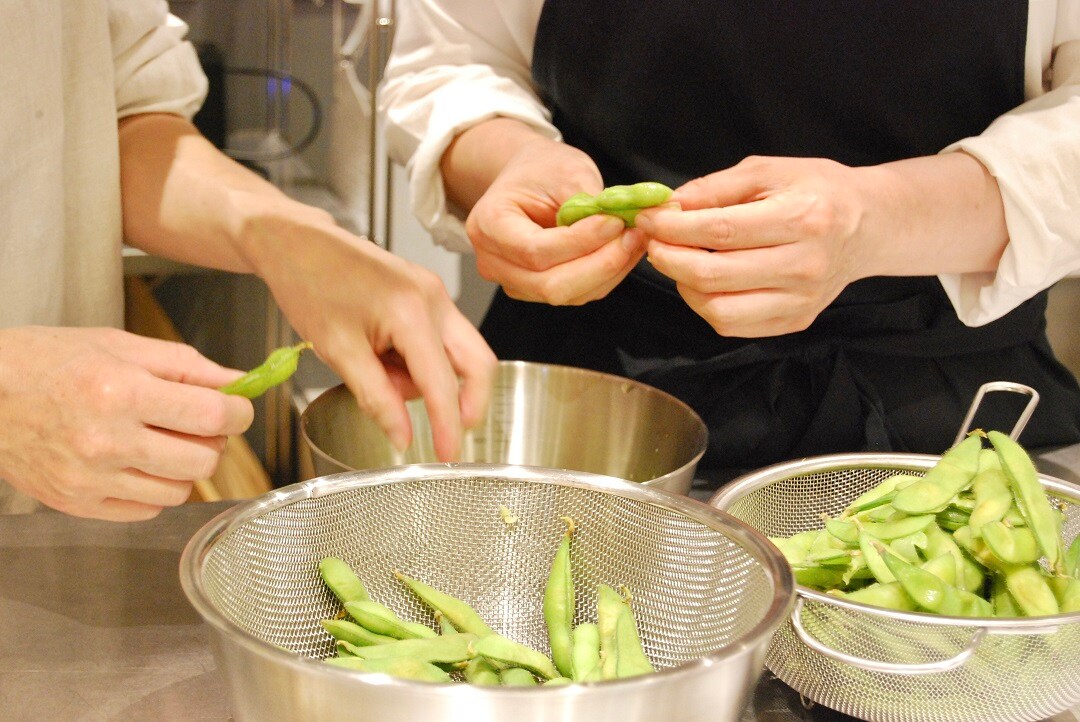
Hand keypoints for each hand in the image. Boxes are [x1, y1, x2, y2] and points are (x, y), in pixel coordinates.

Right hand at [0, 327, 253, 520]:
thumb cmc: (45, 362)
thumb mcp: (119, 345)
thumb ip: (187, 365)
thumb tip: (238, 382)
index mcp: (120, 391)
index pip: (212, 416)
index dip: (238, 412)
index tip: (237, 407)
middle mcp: (106, 441)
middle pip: (203, 460)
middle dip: (213, 440)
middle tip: (198, 423)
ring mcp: (89, 479)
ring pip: (180, 491)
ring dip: (184, 467)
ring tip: (162, 441)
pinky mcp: (76, 503)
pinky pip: (146, 510)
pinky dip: (153, 489)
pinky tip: (136, 462)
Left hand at [116, 114, 495, 463]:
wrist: (295, 242)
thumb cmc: (309, 284)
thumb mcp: (338, 351)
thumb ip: (377, 397)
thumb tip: (402, 436)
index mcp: (412, 311)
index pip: (443, 382)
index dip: (448, 425)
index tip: (449, 455)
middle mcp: (434, 298)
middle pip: (477, 364)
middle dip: (464, 402)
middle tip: (441, 431)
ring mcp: (434, 293)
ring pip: (458, 353)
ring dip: (430, 379)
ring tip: (378, 374)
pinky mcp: (426, 293)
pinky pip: (440, 338)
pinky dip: (420, 361)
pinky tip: (383, 358)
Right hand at [463, 136, 645, 304]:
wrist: (526, 178)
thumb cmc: (540, 169)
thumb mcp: (565, 170)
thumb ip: (587, 202)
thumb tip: (621, 227)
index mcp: (489, 225)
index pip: (536, 250)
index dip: (581, 242)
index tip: (615, 223)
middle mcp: (493, 261)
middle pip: (550, 284)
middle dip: (600, 264)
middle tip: (634, 237)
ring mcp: (512, 281)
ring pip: (566, 294)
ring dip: (607, 272)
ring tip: (633, 241)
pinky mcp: (535, 289)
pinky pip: (574, 293)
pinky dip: (604, 276)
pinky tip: (621, 252)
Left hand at [635, 154, 1007, 336]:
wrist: (868, 225)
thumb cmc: (816, 191)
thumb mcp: (768, 171)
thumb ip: (714, 188)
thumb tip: (668, 206)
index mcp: (803, 218)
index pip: (720, 230)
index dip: (674, 227)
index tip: (649, 220)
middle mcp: (806, 265)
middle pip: (714, 275)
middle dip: (669, 259)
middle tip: (654, 242)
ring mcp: (802, 301)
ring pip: (719, 310)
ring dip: (684, 286)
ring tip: (680, 261)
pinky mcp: (796, 321)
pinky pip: (733, 325)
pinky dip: (706, 305)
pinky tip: (704, 281)